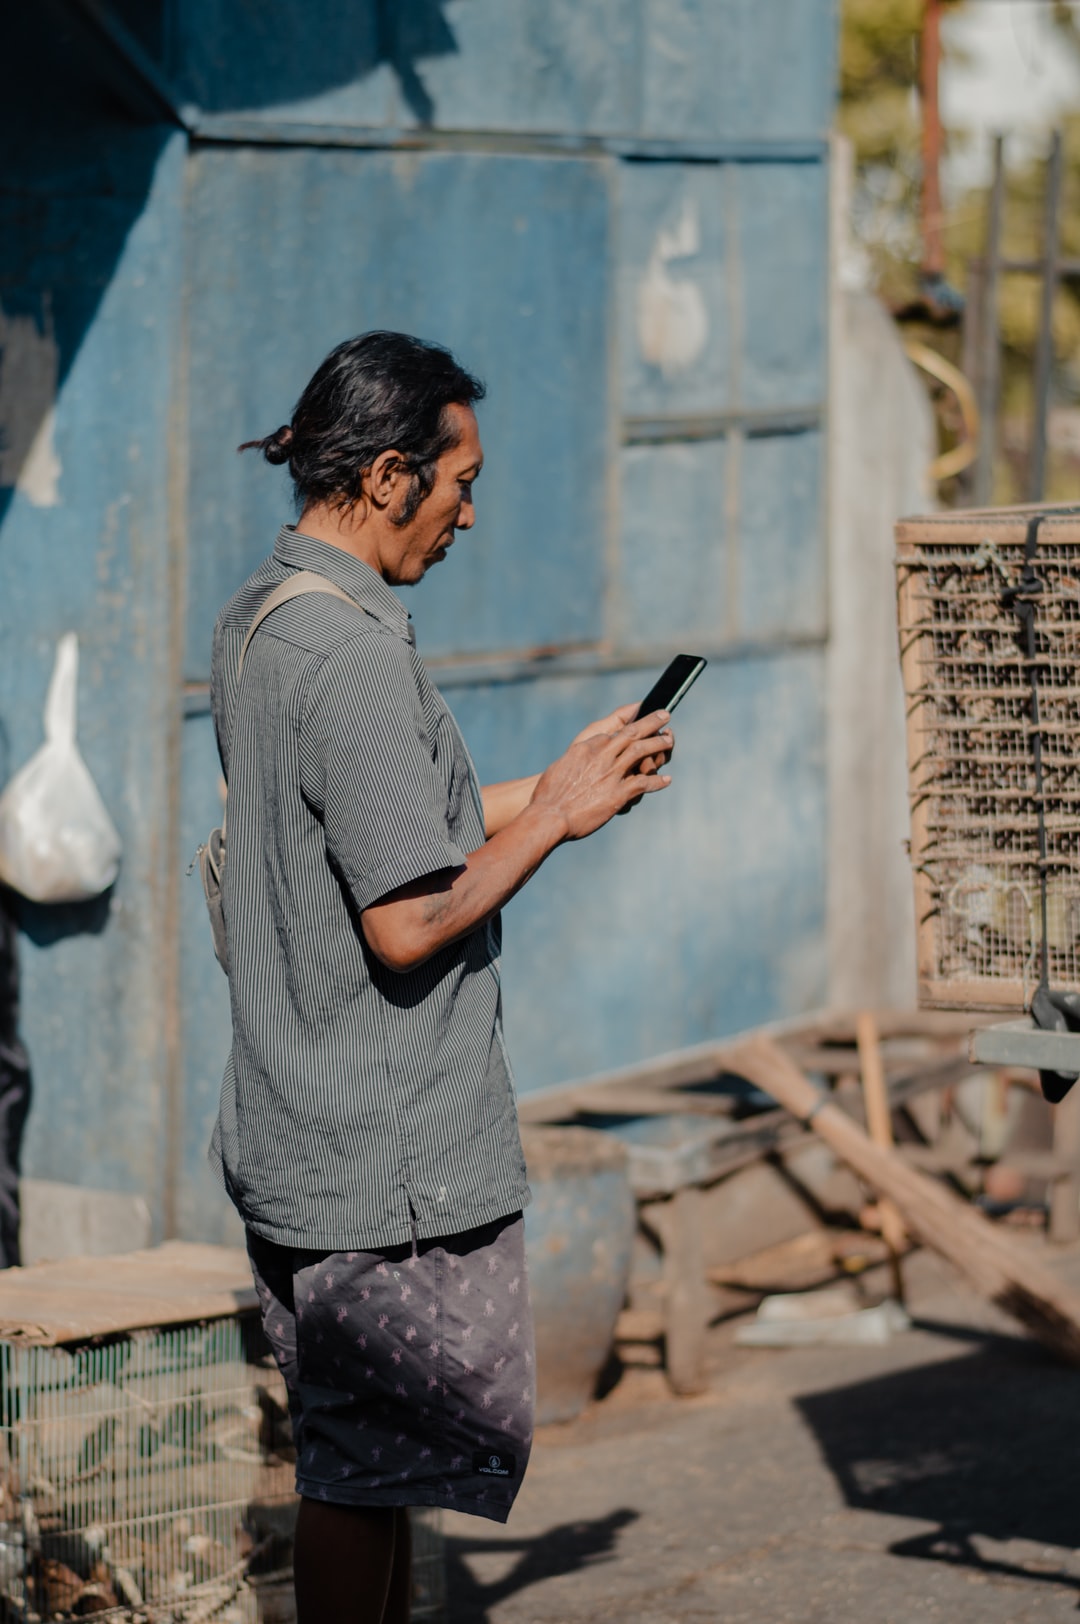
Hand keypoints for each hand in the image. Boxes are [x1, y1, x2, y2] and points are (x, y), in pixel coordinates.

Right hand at [530, 710, 672, 840]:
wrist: (549, 815)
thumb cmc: (549, 793)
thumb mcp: (562, 764)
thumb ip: (578, 755)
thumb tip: (584, 751)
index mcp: (588, 747)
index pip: (615, 733)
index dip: (631, 727)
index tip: (638, 726)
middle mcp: (602, 755)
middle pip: (633, 733)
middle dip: (652, 722)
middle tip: (665, 715)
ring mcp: (612, 773)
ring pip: (643, 752)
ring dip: (659, 745)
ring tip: (669, 741)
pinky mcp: (619, 793)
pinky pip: (645, 783)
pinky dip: (657, 781)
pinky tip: (666, 781)